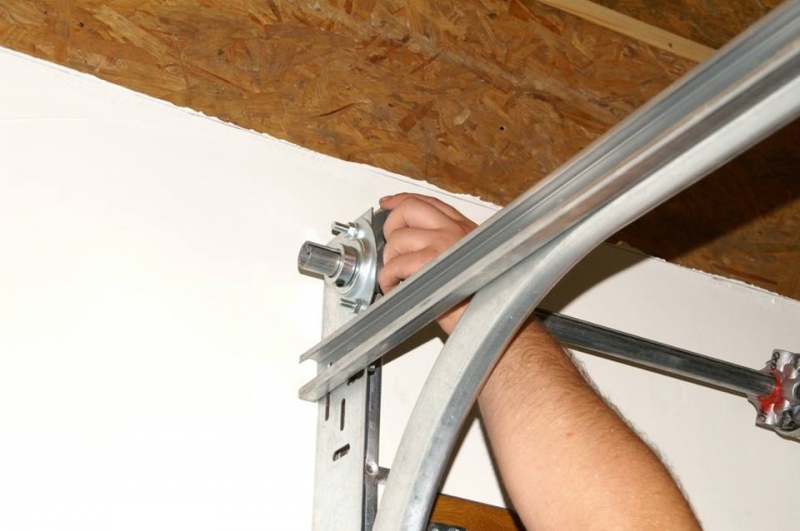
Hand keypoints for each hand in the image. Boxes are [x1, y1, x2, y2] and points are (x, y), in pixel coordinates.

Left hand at [378, 193, 476, 333]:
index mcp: (462, 227)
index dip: (401, 200)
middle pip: (407, 211)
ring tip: (397, 279)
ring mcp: (441, 245)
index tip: (388, 204)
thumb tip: (412, 237)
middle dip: (390, 229)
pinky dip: (388, 280)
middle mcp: (453, 231)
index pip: (426, 202)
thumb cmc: (478, 297)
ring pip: (396, 240)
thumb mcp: (468, 259)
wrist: (489, 319)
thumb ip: (444, 243)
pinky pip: (394, 266)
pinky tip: (396, 289)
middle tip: (392, 252)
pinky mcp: (430, 264)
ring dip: (389, 263)